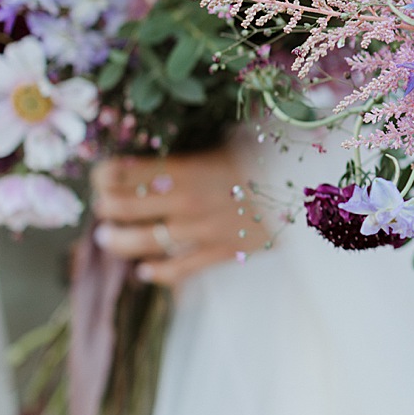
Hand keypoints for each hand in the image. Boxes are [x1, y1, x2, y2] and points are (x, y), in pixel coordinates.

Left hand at [90, 149, 272, 284]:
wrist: (311, 192)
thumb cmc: (272, 159)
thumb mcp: (231, 141)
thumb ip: (197, 148)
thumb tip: (170, 144)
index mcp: (185, 169)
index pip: (120, 174)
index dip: (102, 174)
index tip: (103, 173)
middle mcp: (184, 201)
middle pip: (120, 209)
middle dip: (104, 207)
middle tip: (103, 206)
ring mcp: (199, 231)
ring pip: (138, 243)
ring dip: (116, 241)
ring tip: (108, 237)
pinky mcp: (217, 253)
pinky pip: (176, 270)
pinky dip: (155, 273)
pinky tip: (145, 271)